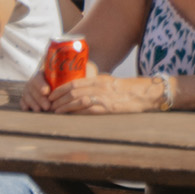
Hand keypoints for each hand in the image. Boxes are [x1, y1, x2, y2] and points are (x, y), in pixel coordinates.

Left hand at [36, 74, 158, 114]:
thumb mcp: (112, 84)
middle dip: (58, 98)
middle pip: (72, 91)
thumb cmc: (129, 91)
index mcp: (100, 79)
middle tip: (49, 104)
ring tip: (53, 111)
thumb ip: (98, 86)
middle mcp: (100, 86)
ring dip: (62, 106)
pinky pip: (85, 109)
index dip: (60, 88)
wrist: (145, 94)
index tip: (51, 94)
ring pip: (76, 99)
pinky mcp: (106, 108)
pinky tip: (65, 114)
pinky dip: (72, 111)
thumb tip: (83, 92)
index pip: (75, 82)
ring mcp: (103, 97)